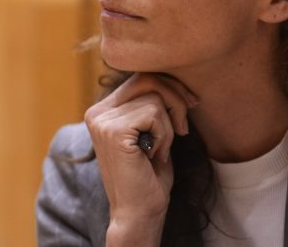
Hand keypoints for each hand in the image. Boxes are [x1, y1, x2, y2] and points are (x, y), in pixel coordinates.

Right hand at [83, 73, 196, 244]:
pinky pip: (154, 113)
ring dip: (168, 125)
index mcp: (102, 110)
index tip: (190, 104)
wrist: (138, 212)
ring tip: (159, 150)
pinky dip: (164, 135)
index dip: (169, 87)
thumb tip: (171, 74)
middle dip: (175, 98)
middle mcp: (96, 112)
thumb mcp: (151, 131)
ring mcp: (101, 120)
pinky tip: (153, 155)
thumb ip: (151, 103)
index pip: (139, 77)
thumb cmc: (149, 175)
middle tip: (184, 127)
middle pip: (146, 78)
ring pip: (155, 97)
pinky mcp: (113, 131)